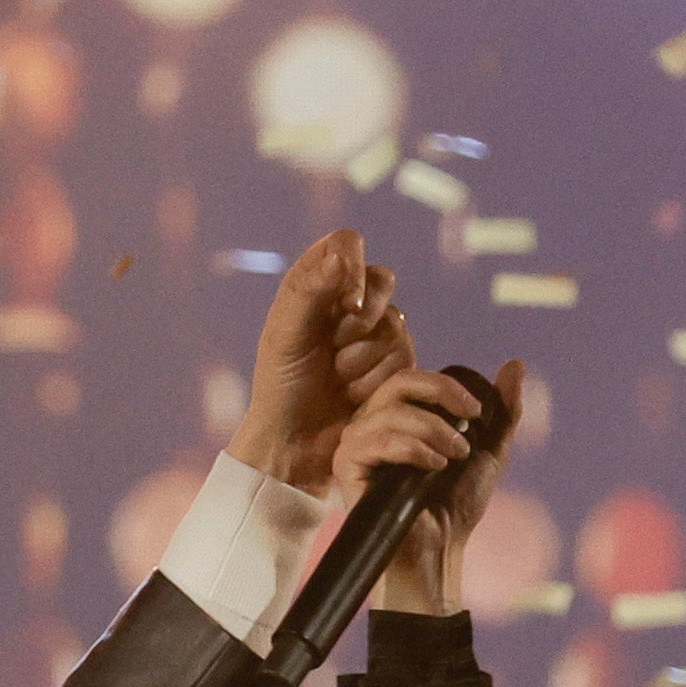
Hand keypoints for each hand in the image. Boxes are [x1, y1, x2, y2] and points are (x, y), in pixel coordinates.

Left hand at [231, 228, 407, 496]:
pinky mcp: (394, 362)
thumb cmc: (281, 387)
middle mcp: (346, 301)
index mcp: (314, 283)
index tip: (347, 304)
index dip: (354, 268)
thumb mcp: (286, 336)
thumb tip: (344, 252)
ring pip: (396, 323)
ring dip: (362, 358)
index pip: (347, 244)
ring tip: (336, 380)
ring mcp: (374, 331)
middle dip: (361, 321)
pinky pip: (404, 356)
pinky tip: (352, 395)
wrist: (297, 443)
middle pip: (382, 280)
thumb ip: (309, 290)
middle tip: (334, 351)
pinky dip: (375, 379)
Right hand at [335, 362, 519, 614]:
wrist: (439, 549)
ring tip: (454, 456)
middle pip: (398, 383)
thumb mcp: (488, 450)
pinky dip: (412, 448)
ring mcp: (356, 446)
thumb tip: (515, 364)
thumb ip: (502, 410)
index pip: (412, 379)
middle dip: (440, 394)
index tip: (477, 411)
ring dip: (433, 429)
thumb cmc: (456, 505)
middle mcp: (372, 426)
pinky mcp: (346, 467)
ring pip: (390, 412)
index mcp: (398, 418)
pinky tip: (434, 466)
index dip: (446, 386)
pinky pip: (376, 440)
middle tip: (470, 420)